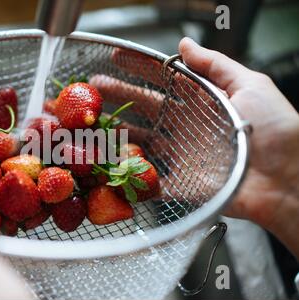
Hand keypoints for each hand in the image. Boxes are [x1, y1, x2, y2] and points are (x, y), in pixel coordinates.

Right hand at [90, 38, 298, 257]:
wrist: (286, 180)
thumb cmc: (276, 129)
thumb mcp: (250, 85)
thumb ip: (215, 65)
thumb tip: (184, 44)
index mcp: (202, 102)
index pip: (164, 80)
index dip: (140, 68)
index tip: (116, 58)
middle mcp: (187, 126)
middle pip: (145, 107)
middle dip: (118, 96)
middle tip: (92, 88)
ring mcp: (181, 154)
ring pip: (141, 139)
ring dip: (118, 131)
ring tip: (94, 122)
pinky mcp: (179, 183)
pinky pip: (149, 176)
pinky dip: (129, 170)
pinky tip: (108, 159)